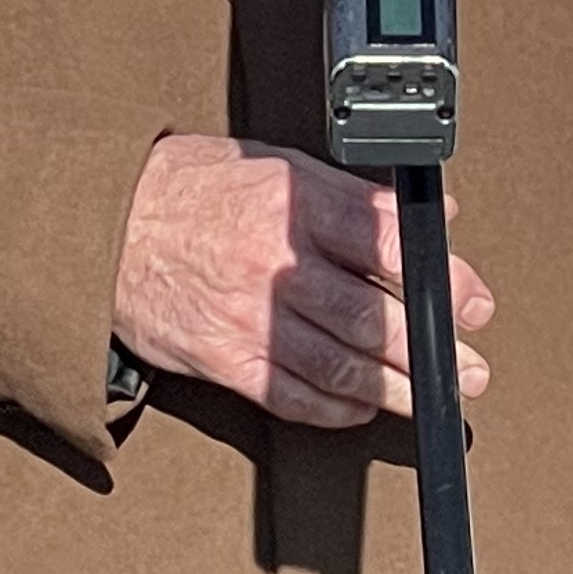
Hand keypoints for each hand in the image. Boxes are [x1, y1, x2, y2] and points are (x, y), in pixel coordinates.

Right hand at [112, 133, 495, 430]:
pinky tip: (362, 407)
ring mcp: (249, 318)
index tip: (471, 299)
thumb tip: (422, 213)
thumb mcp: (277, 165)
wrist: (101, 224)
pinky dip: (336, 408)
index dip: (441, 277)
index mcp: (295, 206)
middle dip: (433, 349)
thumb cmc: (188, 189)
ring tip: (434, 397)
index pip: (387, 245)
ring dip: (397, 389)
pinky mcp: (223, 359)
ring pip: (342, 366)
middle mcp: (276, 265)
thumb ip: (352, 195)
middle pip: (373, 317)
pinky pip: (293, 396)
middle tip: (468, 365)